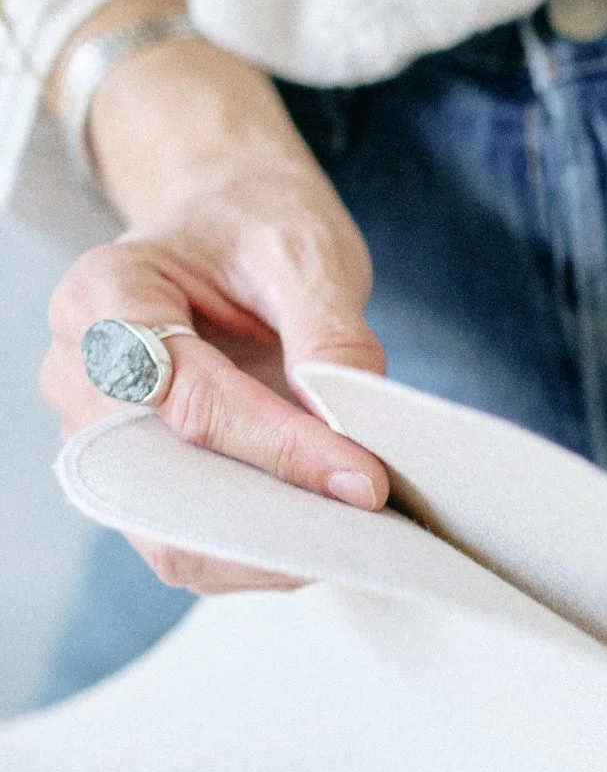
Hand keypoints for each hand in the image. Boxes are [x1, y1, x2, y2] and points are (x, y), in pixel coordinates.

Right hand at [40, 10, 390, 597]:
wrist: (225, 220)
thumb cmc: (256, 226)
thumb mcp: (306, 251)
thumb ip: (330, 333)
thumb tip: (356, 431)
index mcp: (105, 296)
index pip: (187, 397)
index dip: (279, 447)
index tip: (363, 479)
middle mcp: (78, 371)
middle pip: (162, 480)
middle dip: (264, 517)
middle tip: (362, 534)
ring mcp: (99, 432)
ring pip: (164, 530)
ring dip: (260, 549)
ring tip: (352, 542)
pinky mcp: (136, 471)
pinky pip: (182, 537)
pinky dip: (254, 551)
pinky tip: (324, 538)